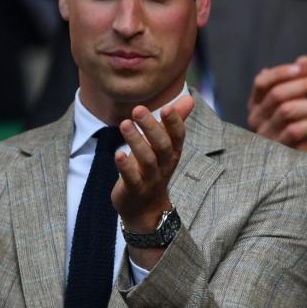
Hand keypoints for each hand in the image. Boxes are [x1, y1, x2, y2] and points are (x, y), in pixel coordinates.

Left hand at [112, 93, 190, 230]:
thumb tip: (189, 98)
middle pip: (162, 146)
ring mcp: (150, 179)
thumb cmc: (154, 171)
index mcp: (173, 153)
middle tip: (138, 109)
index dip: (175, 123)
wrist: (146, 209)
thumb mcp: (166, 146)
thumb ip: (174, 123)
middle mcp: (164, 165)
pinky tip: (117, 154)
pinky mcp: (134, 190)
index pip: (178, 136)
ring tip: (125, 124)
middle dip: (152, 128)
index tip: (167, 107)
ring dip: (136, 142)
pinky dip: (125, 167)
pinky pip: (132, 178)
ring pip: (147, 160)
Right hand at [247, 54, 306, 149]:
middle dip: (303, 85)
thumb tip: (305, 60)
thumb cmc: (301, 127)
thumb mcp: (301, 101)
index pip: (262, 82)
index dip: (281, 72)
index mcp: (257, 103)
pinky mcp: (278, 150)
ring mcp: (265, 135)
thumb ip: (301, 80)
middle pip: (277, 94)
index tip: (302, 68)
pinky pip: (294, 131)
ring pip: (286, 111)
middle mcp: (256, 119)